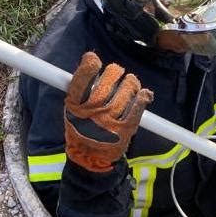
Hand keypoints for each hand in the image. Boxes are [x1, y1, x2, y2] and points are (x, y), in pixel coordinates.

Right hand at [64, 52, 152, 171]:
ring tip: (130, 84)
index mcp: (75, 105)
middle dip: (115, 71)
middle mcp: (92, 111)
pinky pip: (138, 107)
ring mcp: (109, 120)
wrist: (90, 157)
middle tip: (117, 73)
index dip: (90, 64)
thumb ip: (79, 90)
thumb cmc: (82, 128)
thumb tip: (90, 60)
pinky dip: (143, 98)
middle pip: (109, 79)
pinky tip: (144, 94)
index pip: (82, 77)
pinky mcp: (125, 129)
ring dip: (131, 83)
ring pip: (127, 90)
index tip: (94, 59)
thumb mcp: (72, 110)